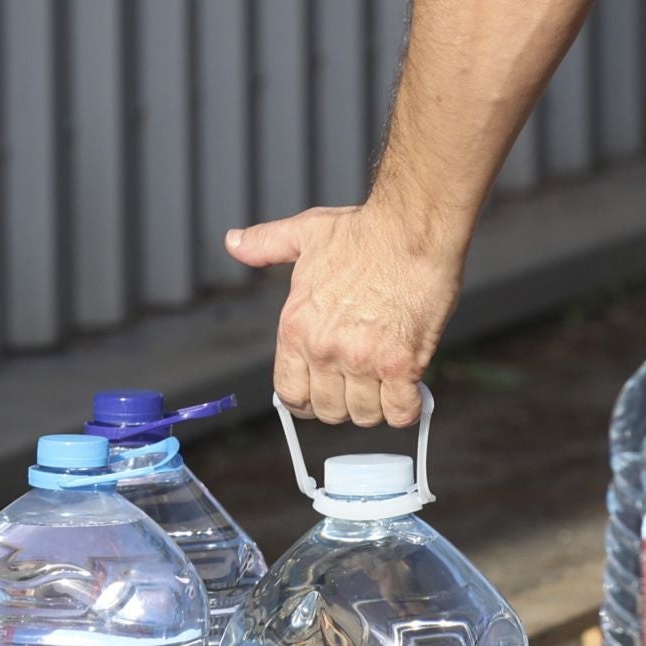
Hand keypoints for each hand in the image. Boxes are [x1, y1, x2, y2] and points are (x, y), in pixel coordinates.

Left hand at [226, 203, 463, 426]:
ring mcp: (363, 360)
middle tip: (362, 384)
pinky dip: (407, 408)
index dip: (307, 401)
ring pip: (365, 416)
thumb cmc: (365, 232)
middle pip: (329, 412)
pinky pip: (401, 413)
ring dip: (378, 406)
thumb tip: (233, 242)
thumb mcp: (306, 233)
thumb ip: (266, 245)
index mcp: (297, 327)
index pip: (289, 394)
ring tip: (388, 383)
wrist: (412, 229)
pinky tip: (411, 389)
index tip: (323, 393)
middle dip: (346, 404)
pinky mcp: (402, 365)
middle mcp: (325, 350)